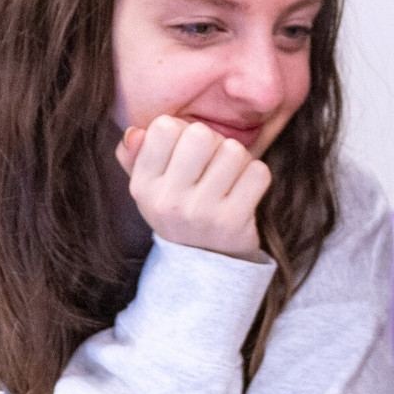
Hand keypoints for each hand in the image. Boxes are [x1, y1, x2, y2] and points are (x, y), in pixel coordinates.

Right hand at [116, 115, 270, 260]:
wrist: (203, 265)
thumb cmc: (179, 211)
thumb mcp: (150, 187)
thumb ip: (135, 155)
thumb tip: (136, 132)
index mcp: (143, 186)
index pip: (165, 128)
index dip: (183, 130)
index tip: (187, 150)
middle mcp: (168, 200)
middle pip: (201, 135)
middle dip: (214, 141)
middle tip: (213, 162)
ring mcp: (201, 212)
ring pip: (234, 151)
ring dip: (238, 159)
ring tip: (229, 177)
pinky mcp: (233, 221)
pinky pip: (258, 173)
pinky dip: (256, 176)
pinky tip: (244, 190)